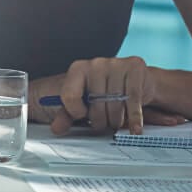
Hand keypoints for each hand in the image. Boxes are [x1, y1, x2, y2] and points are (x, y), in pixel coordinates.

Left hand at [29, 56, 184, 135]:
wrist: (133, 78)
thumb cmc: (104, 91)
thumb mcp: (82, 103)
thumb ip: (66, 116)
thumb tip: (57, 128)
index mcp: (78, 69)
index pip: (70, 95)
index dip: (76, 112)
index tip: (83, 115)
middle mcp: (96, 63)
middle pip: (95, 102)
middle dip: (100, 120)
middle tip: (103, 122)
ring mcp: (116, 64)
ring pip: (115, 103)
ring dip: (117, 120)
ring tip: (116, 120)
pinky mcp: (135, 67)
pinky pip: (133, 99)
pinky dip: (134, 118)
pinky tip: (135, 128)